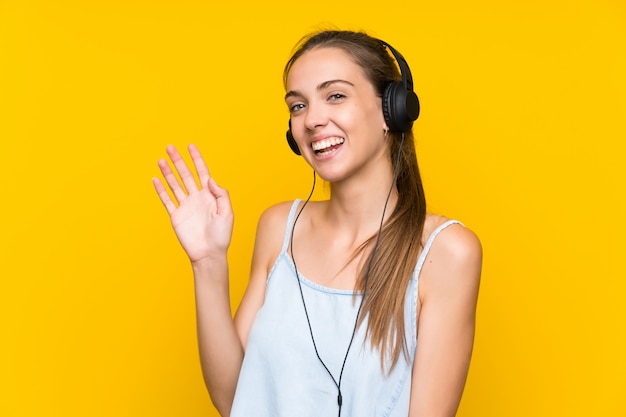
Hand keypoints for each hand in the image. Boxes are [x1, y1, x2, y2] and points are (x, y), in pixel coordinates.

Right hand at [152, 144, 233, 263]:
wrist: (209, 254)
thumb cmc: (221, 236)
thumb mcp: (227, 213)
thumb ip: (221, 194)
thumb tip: (210, 179)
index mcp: (210, 195)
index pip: (202, 172)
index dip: (197, 159)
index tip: (191, 146)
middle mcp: (196, 198)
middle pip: (185, 175)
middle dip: (178, 161)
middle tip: (170, 147)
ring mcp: (185, 206)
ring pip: (174, 184)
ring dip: (167, 172)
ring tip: (161, 160)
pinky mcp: (176, 216)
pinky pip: (167, 200)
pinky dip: (161, 190)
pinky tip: (156, 179)